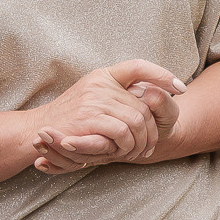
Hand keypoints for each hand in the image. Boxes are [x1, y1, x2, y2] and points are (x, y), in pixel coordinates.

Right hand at [30, 60, 183, 173]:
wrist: (39, 130)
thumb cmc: (71, 119)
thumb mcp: (94, 98)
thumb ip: (117, 96)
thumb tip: (150, 96)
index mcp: (104, 75)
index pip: (138, 66)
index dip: (161, 75)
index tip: (180, 88)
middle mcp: (101, 83)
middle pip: (144, 102)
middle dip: (152, 128)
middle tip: (151, 146)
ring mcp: (95, 99)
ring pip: (137, 119)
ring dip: (142, 141)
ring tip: (139, 153)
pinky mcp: (89, 118)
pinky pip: (123, 131)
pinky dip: (129, 145)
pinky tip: (126, 153)